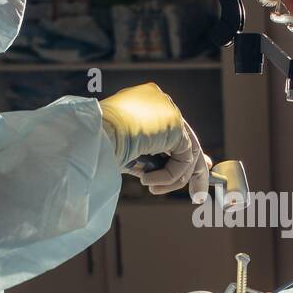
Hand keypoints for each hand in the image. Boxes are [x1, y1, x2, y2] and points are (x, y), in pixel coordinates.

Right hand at [99, 83, 210, 197]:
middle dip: (194, 166)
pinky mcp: (176, 125)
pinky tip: (148, 181)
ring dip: (172, 179)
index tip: (198, 167)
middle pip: (185, 138)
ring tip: (153, 190)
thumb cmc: (98, 143)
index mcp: (145, 102)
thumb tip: (154, 172)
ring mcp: (169, 111)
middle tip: (199, 190)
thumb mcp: (124, 149)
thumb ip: (144, 155)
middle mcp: (160, 102)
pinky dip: (169, 176)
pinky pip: (183, 159)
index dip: (181, 150)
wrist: (94, 134)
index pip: (171, 128)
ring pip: (186, 152)